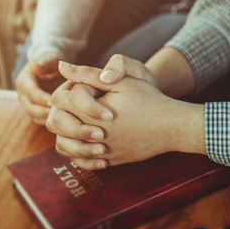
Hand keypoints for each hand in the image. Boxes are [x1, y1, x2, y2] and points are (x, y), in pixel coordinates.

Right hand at [15, 52, 64, 123]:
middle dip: (45, 111)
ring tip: (64, 118)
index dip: (41, 97)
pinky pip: (41, 120)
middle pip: (31, 108)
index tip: (53, 101)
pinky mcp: (36, 111)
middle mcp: (23, 95)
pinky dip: (51, 122)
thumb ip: (43, 63)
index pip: (30, 92)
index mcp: (23, 81)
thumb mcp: (48, 59)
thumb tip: (33, 67)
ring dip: (48, 118)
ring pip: (35, 116)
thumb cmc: (51, 62)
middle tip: (61, 113)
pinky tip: (65, 121)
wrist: (51, 68)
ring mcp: (29, 104)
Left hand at [48, 61, 204, 168]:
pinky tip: (86, 141)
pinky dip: (79, 152)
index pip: (60, 101)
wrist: (172, 126)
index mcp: (93, 114)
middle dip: (63, 111)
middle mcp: (94, 137)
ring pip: (66, 147)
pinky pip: (83, 162)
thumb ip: (88, 74)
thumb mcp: (121, 82)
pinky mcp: (110, 161)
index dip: (65, 90)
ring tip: (77, 121)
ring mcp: (102, 152)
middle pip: (58, 124)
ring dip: (66, 133)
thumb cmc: (149, 100)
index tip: (77, 88)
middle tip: (74, 105)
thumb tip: (62, 66)